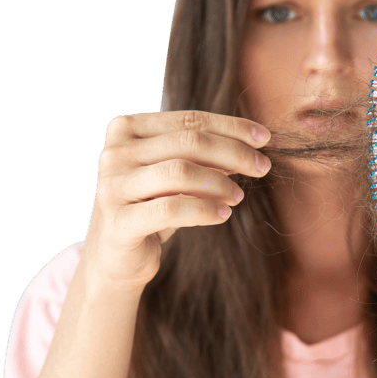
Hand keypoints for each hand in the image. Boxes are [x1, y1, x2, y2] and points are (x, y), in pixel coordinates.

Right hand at [82, 110, 271, 291]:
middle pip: (188, 142)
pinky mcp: (118, 221)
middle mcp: (114, 153)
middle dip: (234, 152)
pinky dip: (204, 209)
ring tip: (238, 196)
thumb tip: (251, 142)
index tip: (264, 138)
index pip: (189, 120)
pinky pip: (172, 209)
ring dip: (220, 183)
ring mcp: (112, 186)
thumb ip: (202, 155)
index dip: (231, 127)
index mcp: (126, 129)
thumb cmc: (150, 207)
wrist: (115, 257)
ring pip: (181, 172)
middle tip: (262, 167)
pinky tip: (223, 214)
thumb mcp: (176, 174)